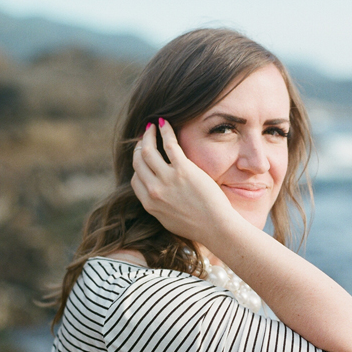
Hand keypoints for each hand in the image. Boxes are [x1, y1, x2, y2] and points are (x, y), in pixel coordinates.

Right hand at [131, 119, 237, 244]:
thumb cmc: (199, 227)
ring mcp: (167, 179)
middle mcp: (154, 190)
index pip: (135, 179)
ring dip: (148, 135)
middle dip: (140, 147)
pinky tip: (164, 123)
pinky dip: (165, 131)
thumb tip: (157, 198)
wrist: (216, 228)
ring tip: (151, 127)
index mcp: (150, 204)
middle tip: (145, 138)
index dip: (138, 166)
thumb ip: (160, 207)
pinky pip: (169, 144)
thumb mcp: (170, 221)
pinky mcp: (183, 170)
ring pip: (148, 150)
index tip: (143, 157)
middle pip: (138, 162)